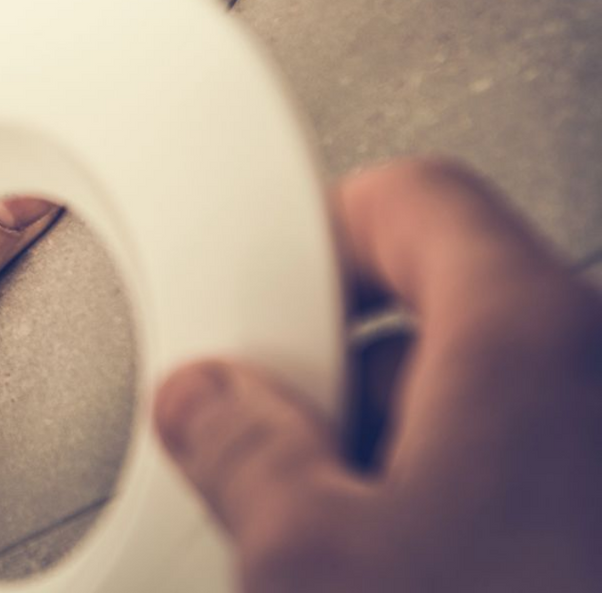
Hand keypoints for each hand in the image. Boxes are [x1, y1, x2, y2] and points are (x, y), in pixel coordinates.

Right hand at [154, 158, 601, 592]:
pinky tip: (425, 575)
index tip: (264, 296)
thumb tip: (207, 406)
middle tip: (286, 455)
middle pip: (448, 313)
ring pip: (498, 407)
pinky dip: (480, 509)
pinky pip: (546, 476)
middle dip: (347, 380)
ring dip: (414, 457)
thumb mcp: (306, 559)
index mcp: (532, 334)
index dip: (314, 235)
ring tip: (359, 553)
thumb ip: (238, 448)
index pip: (412, 197)